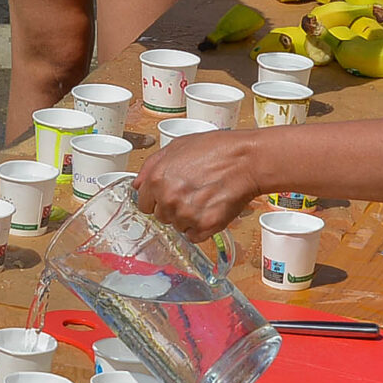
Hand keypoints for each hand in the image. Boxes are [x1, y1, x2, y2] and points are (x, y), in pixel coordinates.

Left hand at [135, 130, 263, 239]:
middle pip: (161, 216)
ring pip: (178, 226)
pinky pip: (194, 236)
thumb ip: (151, 166)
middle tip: (192, 192)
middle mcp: (168, 199)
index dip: (157, 198)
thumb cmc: (216, 149)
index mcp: (157, 179)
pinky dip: (202, 227)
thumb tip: (136, 185)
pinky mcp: (205, 226)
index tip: (169, 194)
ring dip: (188, 218)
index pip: (144, 204)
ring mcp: (186, 215)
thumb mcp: (177, 146)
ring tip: (205, 198)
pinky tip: (211, 209)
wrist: (246, 160)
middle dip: (173, 207)